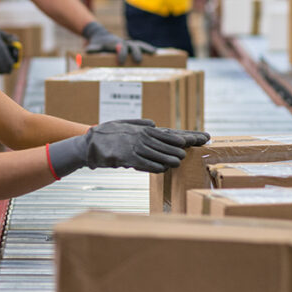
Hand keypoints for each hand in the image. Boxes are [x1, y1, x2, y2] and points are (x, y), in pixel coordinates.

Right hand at [47, 119, 211, 177]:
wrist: (88, 144)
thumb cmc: (107, 134)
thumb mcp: (124, 123)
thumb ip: (139, 123)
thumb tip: (154, 123)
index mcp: (143, 129)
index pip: (169, 132)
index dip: (187, 135)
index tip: (203, 137)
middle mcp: (140, 137)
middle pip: (166, 142)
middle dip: (182, 145)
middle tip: (197, 147)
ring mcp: (133, 147)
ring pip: (156, 152)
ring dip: (169, 157)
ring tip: (180, 160)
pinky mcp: (125, 158)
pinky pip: (142, 162)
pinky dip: (153, 166)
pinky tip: (163, 168)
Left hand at [81, 21, 155, 63]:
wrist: (100, 36)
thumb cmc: (97, 43)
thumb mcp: (94, 45)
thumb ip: (93, 48)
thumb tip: (88, 51)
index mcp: (115, 44)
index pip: (120, 48)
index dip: (121, 53)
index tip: (121, 61)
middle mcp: (123, 43)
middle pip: (132, 46)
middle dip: (135, 53)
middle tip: (138, 60)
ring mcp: (129, 44)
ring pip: (139, 45)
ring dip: (146, 49)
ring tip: (154, 53)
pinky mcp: (132, 46)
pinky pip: (141, 46)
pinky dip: (147, 48)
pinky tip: (155, 53)